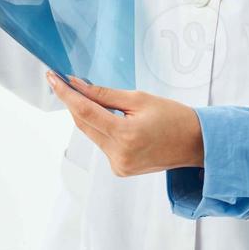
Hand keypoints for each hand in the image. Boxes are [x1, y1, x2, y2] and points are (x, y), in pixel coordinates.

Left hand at [47, 73, 204, 177]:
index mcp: (126, 135)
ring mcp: (118, 165)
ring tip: (92, 98)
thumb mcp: (140, 99)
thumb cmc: (173, 117)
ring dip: (87, 116)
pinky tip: (110, 119)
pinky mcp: (120, 170)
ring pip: (91, 134)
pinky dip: (100, 129)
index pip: (85, 112)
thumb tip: (78, 86)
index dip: (66, 94)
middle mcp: (119, 154)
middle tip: (64, 82)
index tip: (53, 79)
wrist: (195, 143)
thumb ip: (105, 94)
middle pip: (83, 124)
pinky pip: (102, 144)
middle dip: (73, 103)